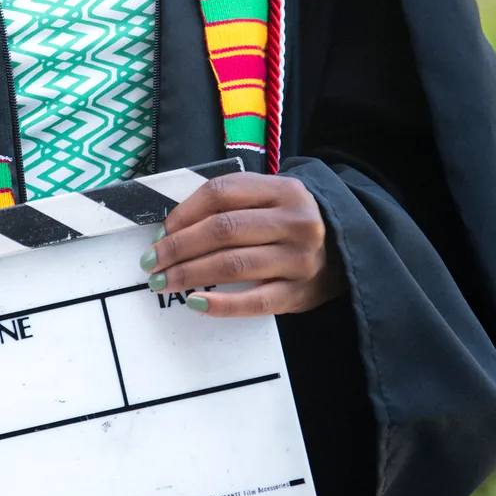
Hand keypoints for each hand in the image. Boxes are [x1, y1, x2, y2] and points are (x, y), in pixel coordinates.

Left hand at [138, 171, 341, 316]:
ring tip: (163, 281)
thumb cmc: (290, 222)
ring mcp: (299, 258)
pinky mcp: (299, 293)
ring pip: (233, 264)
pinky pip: (254, 301)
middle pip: (223, 230)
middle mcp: (294, 221)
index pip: (221, 193)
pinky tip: (195, 303)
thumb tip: (172, 229)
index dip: (184, 212)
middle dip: (178, 247)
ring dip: (189, 274)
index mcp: (283, 190)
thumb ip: (231, 204)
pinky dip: (221, 304)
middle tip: (151, 261)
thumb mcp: (270, 199)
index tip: (161, 231)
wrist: (344, 249)